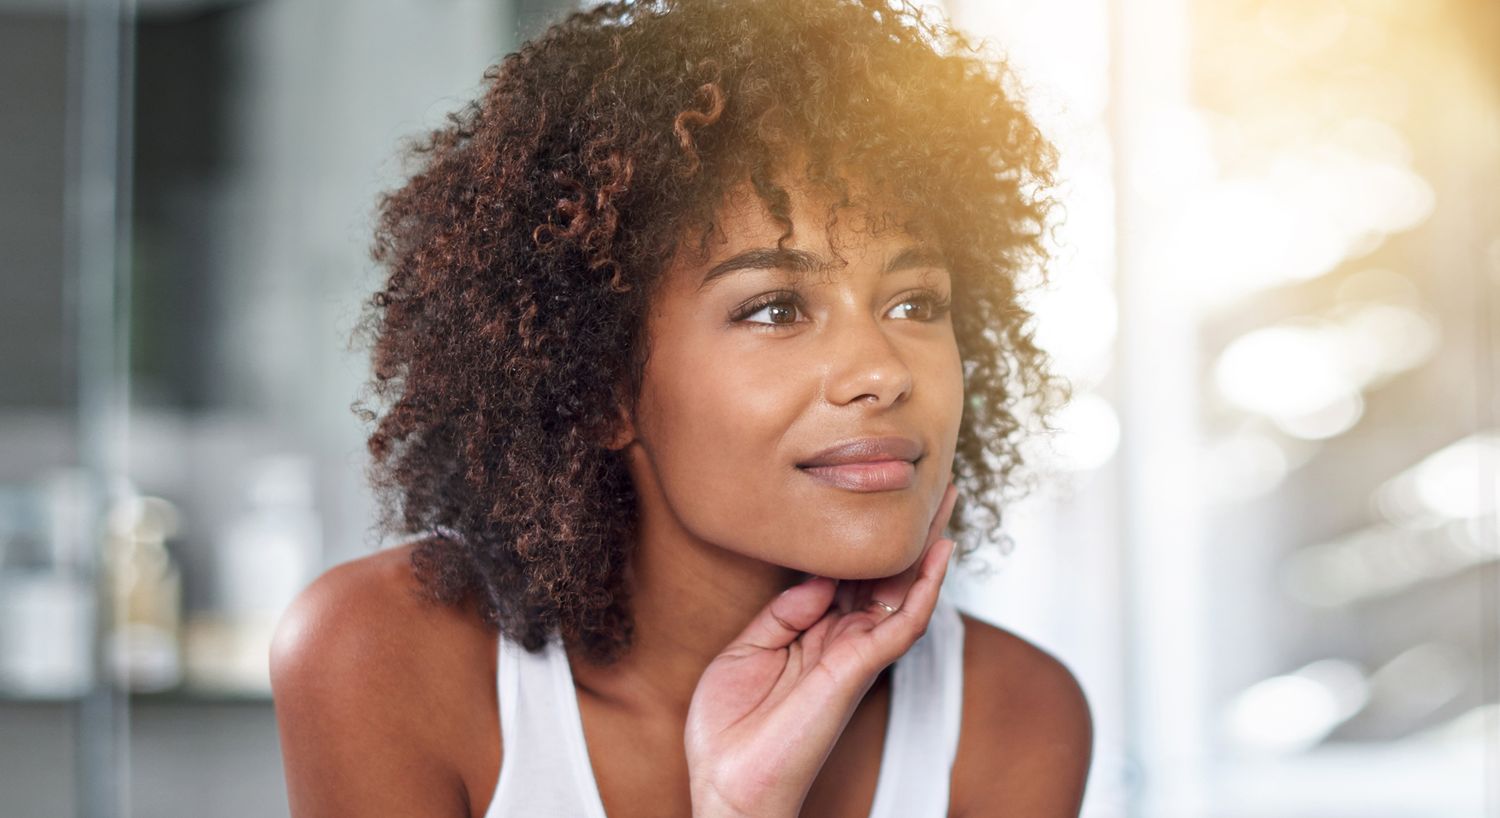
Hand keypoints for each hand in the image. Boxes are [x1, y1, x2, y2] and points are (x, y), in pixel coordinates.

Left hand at [684, 481, 959, 817]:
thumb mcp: (745, 652)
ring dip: (926, 546)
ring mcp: (853, 655)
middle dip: (907, 532)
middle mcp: (840, 641)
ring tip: (947, 501)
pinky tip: (940, 553)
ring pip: (902, 592)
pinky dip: (924, 588)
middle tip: (931, 484)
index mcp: (812, 635)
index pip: (847, 576)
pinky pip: (901, 624)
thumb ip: (783, 613)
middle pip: (884, 576)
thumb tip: (819, 576)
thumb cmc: (730, 728)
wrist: (726, 782)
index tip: (869, 493)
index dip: (860, 537)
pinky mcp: (857, 670)